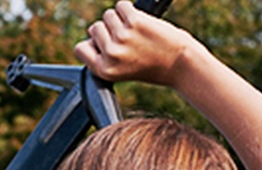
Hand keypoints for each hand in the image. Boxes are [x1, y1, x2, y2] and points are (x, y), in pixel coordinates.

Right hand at [74, 1, 191, 86]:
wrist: (181, 64)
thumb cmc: (153, 67)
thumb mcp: (121, 71)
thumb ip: (104, 56)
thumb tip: (92, 34)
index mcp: (103, 70)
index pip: (80, 48)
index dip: (92, 44)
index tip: (105, 46)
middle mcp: (110, 54)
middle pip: (95, 28)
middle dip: (109, 30)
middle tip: (129, 40)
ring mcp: (122, 37)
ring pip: (108, 15)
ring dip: (120, 18)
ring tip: (136, 30)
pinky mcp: (135, 21)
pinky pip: (121, 5)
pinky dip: (129, 9)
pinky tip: (140, 20)